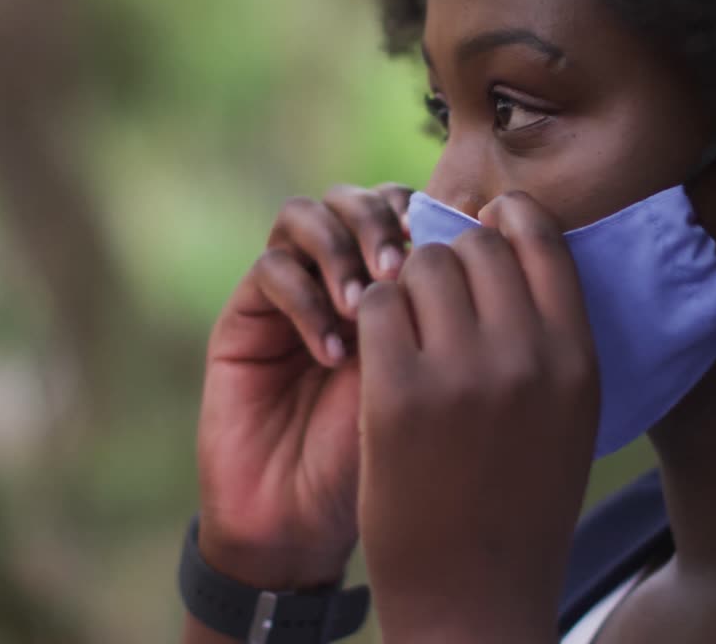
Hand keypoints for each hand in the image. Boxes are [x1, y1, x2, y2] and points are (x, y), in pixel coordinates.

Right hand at [197, 183, 411, 588]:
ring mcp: (293, 293)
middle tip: (400, 269)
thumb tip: (469, 236)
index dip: (429, 216)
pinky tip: (329, 353)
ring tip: (362, 304)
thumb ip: (442, 315)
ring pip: (305, 215)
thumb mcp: (429, 386)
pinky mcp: (246, 316)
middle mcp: (342, 277)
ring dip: (338, 248)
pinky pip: (270, 270)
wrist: (304, 520)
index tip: (451, 256)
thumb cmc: (383, 461)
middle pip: (358, 197)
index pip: (411, 207)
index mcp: (398, 285)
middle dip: (381, 221)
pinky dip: (304, 300)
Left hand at [356, 192, 599, 643]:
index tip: (482, 229)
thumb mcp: (566, 419)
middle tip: (432, 297)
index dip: (504, 219)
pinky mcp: (397, 394)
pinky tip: (373, 354)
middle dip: (446, 259)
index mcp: (576, 358)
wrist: (474, 596)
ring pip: (419, 268)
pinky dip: (369, 317)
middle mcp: (526, 355)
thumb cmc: (518, 507)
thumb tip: (511, 245)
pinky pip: (375, 307)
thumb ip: (549, 338)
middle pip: (473, 245)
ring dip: (404, 288)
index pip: (541, 237)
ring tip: (403, 330)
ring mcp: (461, 373)